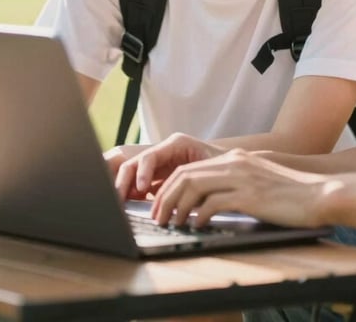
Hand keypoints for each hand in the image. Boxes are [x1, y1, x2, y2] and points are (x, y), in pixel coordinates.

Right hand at [106, 133, 225, 199]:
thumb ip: (192, 180)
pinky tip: (131, 209)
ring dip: (123, 190)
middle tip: (118, 201)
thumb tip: (174, 198)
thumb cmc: (226, 167)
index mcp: (175, 145)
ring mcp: (159, 166)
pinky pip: (138, 187)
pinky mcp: (158, 180)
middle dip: (122, 181)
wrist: (237, 171)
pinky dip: (132, 197)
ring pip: (132, 175)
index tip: (140, 189)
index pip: (150, 156)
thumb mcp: (210, 170)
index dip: (142, 172)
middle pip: (134, 163)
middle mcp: (164, 153)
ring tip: (120, 206)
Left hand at [151, 148, 332, 228]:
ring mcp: (242, 177)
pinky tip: (197, 226)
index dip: (170, 187)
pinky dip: (199, 216)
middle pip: (186, 175)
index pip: (190, 168)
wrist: (318, 194)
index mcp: (235, 159)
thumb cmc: (289, 195)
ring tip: (172, 224)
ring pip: (194, 186)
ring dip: (177, 207)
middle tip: (158, 216)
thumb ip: (232, 185)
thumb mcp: (256, 182)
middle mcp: (235, 163)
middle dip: (166, 197)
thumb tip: (205, 204)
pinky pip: (213, 203)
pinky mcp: (249, 195)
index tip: (161, 205)